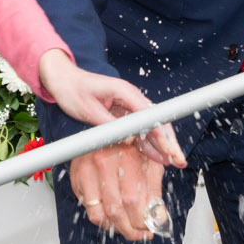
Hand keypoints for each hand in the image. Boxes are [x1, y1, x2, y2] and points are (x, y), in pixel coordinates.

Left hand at [34, 49, 186, 165]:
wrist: (63, 80)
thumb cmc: (73, 90)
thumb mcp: (88, 110)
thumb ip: (109, 126)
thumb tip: (129, 141)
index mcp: (125, 92)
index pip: (150, 116)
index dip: (162, 135)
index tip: (170, 149)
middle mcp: (131, 99)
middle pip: (157, 122)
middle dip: (169, 142)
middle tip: (179, 160)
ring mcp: (129, 107)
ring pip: (151, 129)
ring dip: (162, 146)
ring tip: (174, 163)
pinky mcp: (123, 116)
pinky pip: (139, 132)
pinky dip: (148, 145)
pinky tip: (157, 157)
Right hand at [67, 142, 168, 241]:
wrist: (106, 130)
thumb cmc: (130, 146)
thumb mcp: (150, 162)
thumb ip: (154, 190)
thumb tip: (158, 218)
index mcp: (127, 156)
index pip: (133, 200)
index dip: (142, 221)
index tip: (149, 228)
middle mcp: (104, 162)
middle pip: (116, 211)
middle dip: (130, 229)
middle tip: (140, 233)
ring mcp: (87, 170)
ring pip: (99, 215)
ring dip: (115, 228)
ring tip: (127, 228)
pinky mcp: (77, 177)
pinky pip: (88, 209)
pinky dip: (102, 219)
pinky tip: (113, 217)